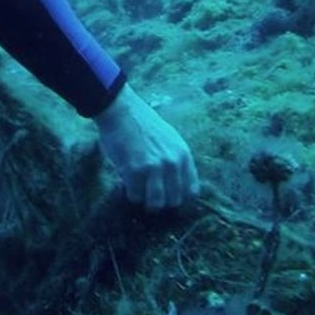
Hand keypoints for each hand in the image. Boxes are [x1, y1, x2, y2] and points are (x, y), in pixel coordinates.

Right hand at [94, 84, 199, 210]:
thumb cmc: (143, 124)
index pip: (191, 192)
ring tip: (138, 193)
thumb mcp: (171, 139)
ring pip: (156, 204)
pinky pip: (135, 196)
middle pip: (174, 201)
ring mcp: (154, 167)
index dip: (179, 199)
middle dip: (161, 203)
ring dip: (145, 202)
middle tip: (150, 197)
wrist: (122, 111)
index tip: (168, 198)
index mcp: (183, 155)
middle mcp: (172, 163)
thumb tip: (177, 184)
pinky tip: (125, 184)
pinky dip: (130, 194)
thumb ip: (176, 160)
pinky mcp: (135, 170)